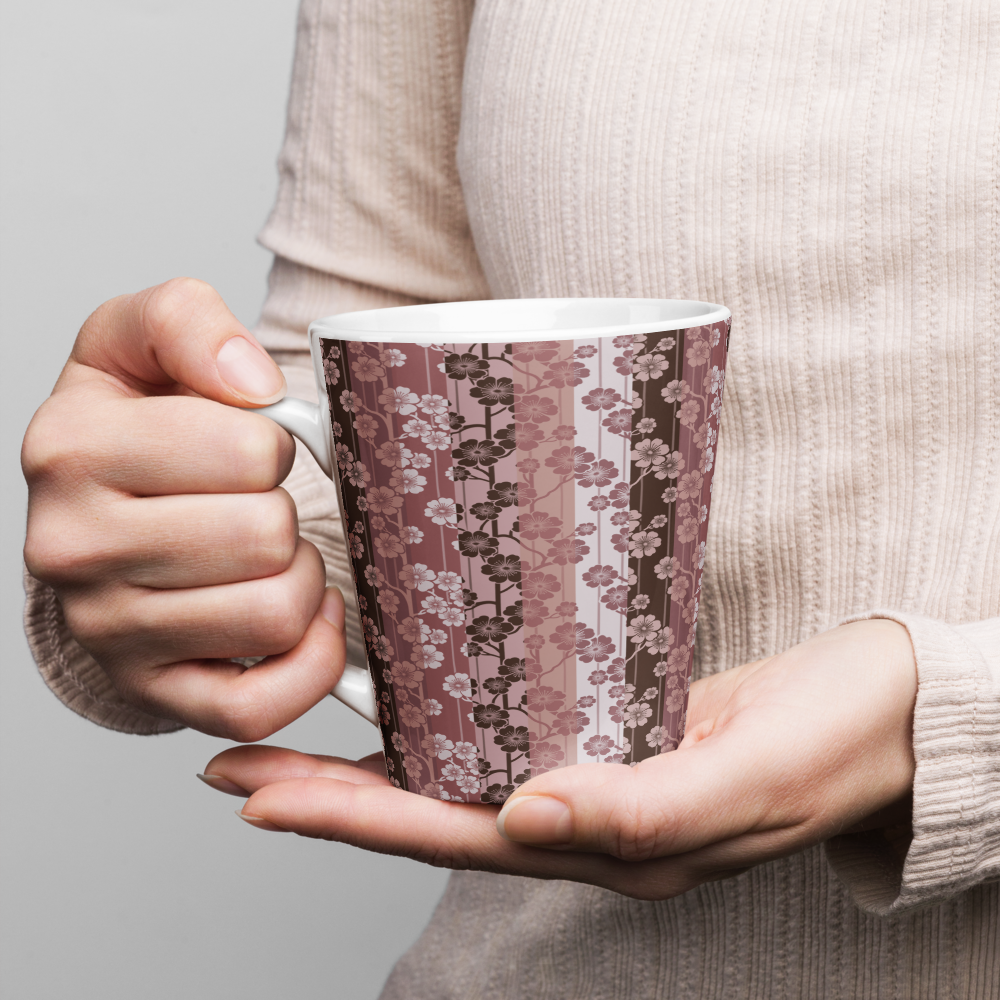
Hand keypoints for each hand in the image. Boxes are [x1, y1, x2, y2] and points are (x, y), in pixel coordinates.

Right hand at [22, 278, 344, 739]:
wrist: (103, 518)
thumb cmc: (137, 428)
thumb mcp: (142, 342)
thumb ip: (187, 322)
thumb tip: (250, 381)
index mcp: (72, 449)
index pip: (251, 451)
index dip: (275, 444)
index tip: (249, 448)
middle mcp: (73, 548)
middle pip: (267, 535)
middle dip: (287, 512)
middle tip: (259, 505)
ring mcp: (109, 632)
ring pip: (275, 614)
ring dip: (301, 579)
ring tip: (269, 557)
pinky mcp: (155, 693)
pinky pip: (259, 706)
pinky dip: (309, 661)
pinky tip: (299, 617)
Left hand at [200, 619, 916, 898]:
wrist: (885, 709)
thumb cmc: (834, 741)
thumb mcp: (751, 777)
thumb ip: (644, 806)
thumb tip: (529, 817)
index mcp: (612, 844)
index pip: (454, 835)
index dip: (352, 819)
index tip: (262, 797)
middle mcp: (587, 817)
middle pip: (434, 811)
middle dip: (330, 796)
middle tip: (234, 768)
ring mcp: (595, 770)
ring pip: (459, 775)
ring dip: (373, 762)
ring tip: (289, 747)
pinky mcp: (610, 722)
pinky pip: (506, 732)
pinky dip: (443, 723)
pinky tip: (407, 706)